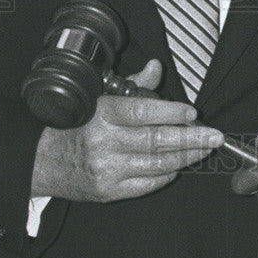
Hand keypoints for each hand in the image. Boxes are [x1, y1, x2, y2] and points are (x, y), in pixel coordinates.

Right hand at [30, 60, 224, 202]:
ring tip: (206, 148)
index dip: (171, 112)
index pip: (142, 112)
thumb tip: (156, 66)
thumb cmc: (76, 125)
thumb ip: (134, 85)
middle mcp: (104, 143)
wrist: (42, 160)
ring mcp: (106, 169)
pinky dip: (167, 174)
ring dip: (186, 157)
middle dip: (191, 138)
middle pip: (155, 141)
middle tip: (215, 135)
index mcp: (102, 114)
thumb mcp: (100, 97)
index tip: (193, 112)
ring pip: (156, 164)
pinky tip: (180, 164)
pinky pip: (147, 184)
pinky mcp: (108, 191)